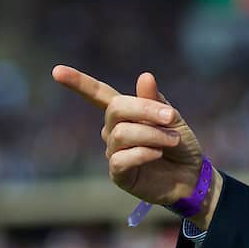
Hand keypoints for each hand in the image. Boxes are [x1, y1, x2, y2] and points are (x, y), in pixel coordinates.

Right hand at [51, 66, 210, 210]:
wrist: (192, 176)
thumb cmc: (180, 145)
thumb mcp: (172, 118)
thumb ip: (155, 101)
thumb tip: (145, 76)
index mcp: (125, 113)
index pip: (98, 94)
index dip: (79, 82)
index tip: (57, 71)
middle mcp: (113, 130)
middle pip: (115, 109)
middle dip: (145, 109)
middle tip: (171, 117)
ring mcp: (113, 152)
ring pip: (122, 133)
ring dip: (152, 134)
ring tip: (172, 140)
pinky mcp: (118, 173)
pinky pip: (121, 158)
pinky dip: (144, 153)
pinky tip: (158, 154)